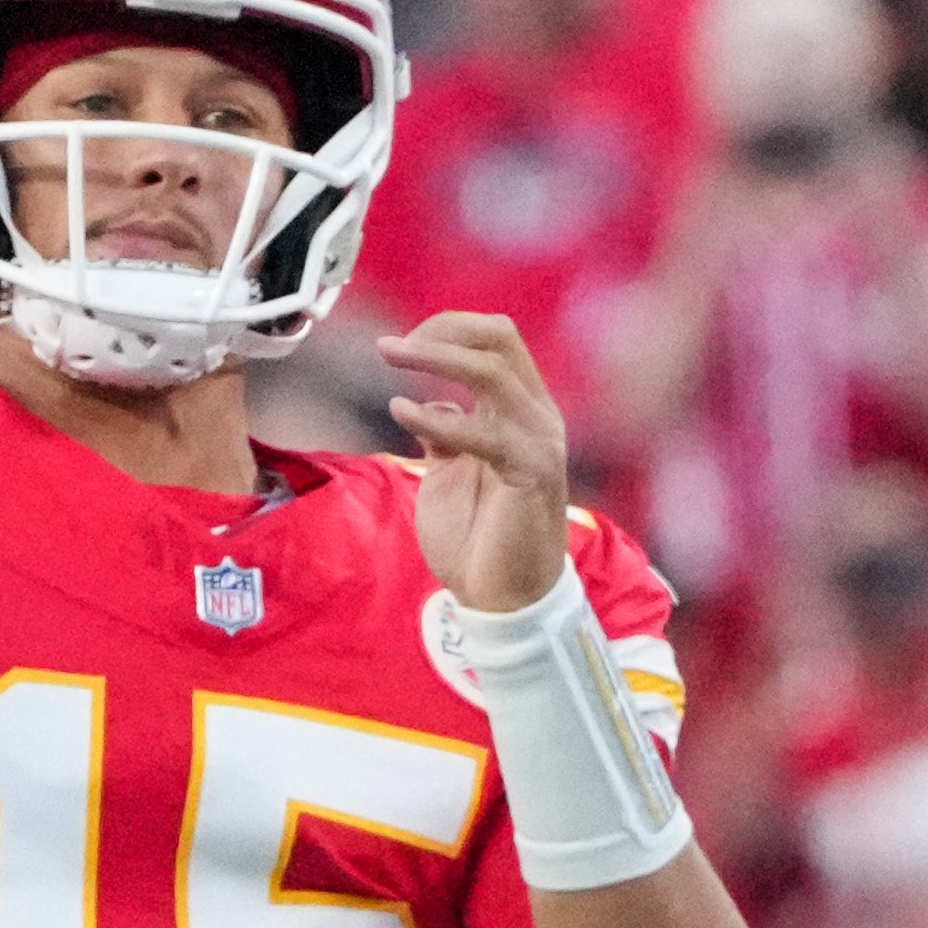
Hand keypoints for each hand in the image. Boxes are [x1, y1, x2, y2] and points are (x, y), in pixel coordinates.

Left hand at [380, 311, 571, 612]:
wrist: (503, 599)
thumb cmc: (479, 537)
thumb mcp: (450, 472)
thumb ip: (445, 433)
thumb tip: (430, 401)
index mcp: (520, 410)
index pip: (495, 341)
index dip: (447, 329)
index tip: (398, 344)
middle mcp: (536, 416)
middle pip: (501, 338)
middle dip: (444, 328)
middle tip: (392, 346)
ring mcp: (538, 441)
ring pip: (493, 370)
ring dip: (434, 355)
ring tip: (388, 354)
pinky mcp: (531, 471)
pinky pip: (483, 431)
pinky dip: (437, 417)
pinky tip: (401, 412)